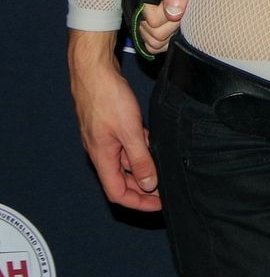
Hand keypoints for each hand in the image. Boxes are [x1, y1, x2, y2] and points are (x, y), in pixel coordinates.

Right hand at [69, 31, 162, 210]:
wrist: (94, 71)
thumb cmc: (108, 99)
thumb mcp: (130, 131)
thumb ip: (140, 159)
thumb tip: (150, 184)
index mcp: (103, 158)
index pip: (118, 194)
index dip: (139, 203)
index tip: (160, 205)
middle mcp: (102, 152)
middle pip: (123, 181)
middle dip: (144, 189)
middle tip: (168, 190)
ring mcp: (106, 139)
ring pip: (126, 163)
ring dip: (144, 169)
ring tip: (166, 170)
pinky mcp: (111, 126)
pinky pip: (127, 145)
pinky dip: (141, 149)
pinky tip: (155, 145)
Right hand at [135, 0, 204, 56]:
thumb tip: (173, 13)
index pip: (153, 20)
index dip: (173, 16)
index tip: (186, 5)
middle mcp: (137, 6)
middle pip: (153, 34)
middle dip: (174, 25)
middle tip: (186, 12)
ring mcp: (142, 18)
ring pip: (153, 42)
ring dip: (171, 34)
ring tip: (183, 18)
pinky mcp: (148, 27)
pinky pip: (153, 46)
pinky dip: (167, 42)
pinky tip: (177, 28)